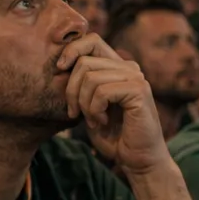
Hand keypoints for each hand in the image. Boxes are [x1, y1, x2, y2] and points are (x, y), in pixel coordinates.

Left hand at [60, 36, 169, 176]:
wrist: (137, 159)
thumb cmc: (113, 135)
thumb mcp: (89, 106)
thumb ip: (81, 85)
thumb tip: (61, 65)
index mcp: (117, 67)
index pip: (91, 40)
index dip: (71, 50)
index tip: (59, 69)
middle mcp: (129, 67)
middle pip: (84, 62)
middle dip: (71, 90)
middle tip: (76, 112)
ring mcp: (135, 77)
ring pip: (90, 78)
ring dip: (84, 104)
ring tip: (93, 119)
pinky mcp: (139, 91)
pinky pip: (102, 91)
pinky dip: (95, 109)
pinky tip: (102, 121)